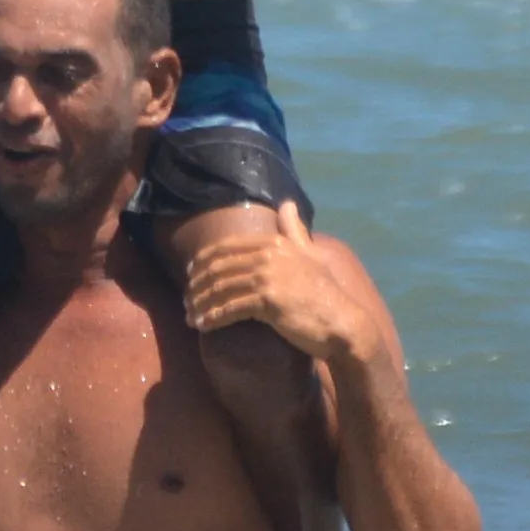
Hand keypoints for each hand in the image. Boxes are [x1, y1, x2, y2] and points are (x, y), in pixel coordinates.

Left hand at [182, 203, 391, 368]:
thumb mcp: (311, 254)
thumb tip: (287, 204)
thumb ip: (295, 230)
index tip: (189, 275)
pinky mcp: (267, 301)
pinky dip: (212, 318)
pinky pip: (230, 309)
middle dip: (197, 285)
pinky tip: (202, 326)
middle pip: (218, 268)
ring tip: (190, 316)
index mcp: (275, 242)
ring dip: (200, 304)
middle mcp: (269, 255)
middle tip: (186, 300)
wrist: (343, 323)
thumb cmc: (325, 293)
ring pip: (220, 289)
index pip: (226, 248)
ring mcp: (268, 277)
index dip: (202, 262)